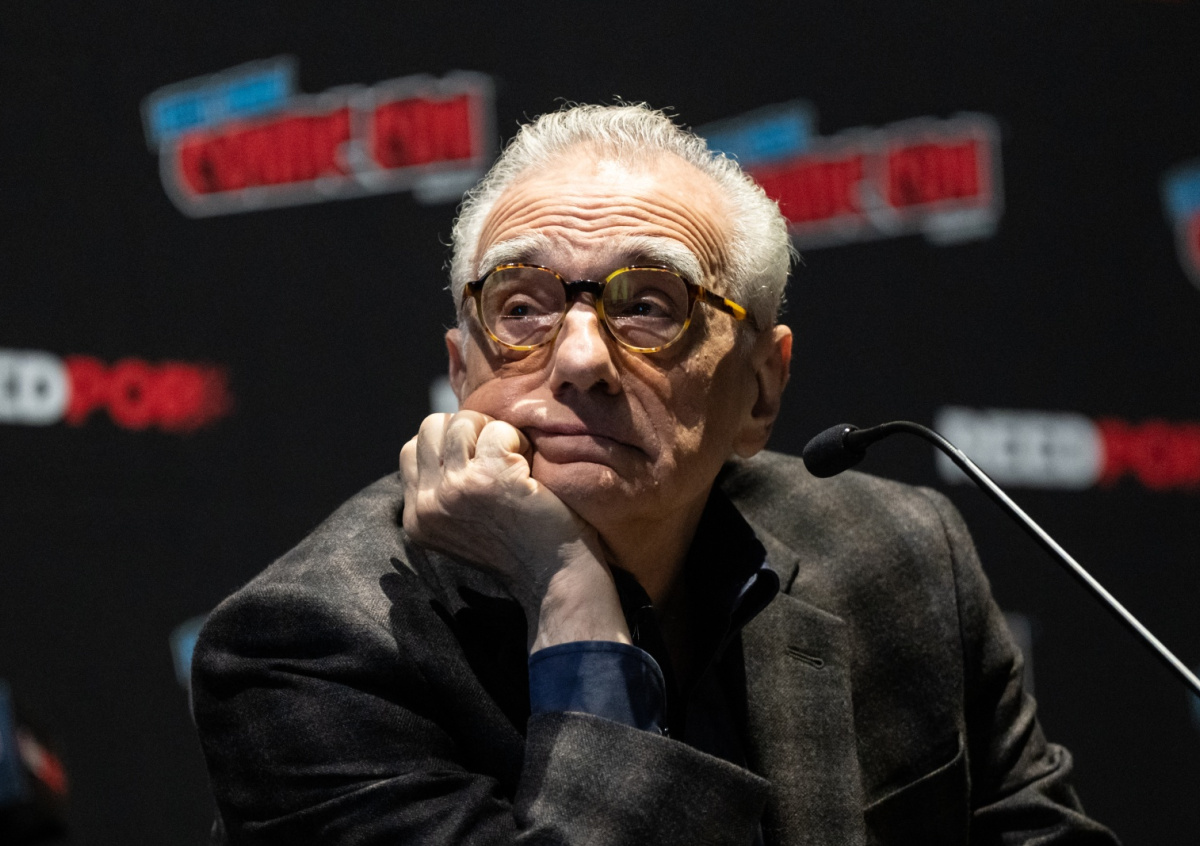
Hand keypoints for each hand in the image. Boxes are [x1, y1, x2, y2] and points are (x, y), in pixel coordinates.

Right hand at [399, 411, 629, 650]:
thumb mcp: (460, 527)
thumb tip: (444, 440)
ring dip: (495, 433)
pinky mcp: (489, 478)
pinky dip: (518, 440)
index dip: (448, 443)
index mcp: (416, 518)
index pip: (412, 449)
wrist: (556, 578)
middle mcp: (428, 504)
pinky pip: (498, 430)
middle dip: (468, 430)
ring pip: (462, 422)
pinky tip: (529, 469)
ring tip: (516, 462)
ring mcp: (456, 490)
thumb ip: (442, 491)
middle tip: (498, 455)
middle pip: (431, 427)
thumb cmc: (519, 548)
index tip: (479, 461)